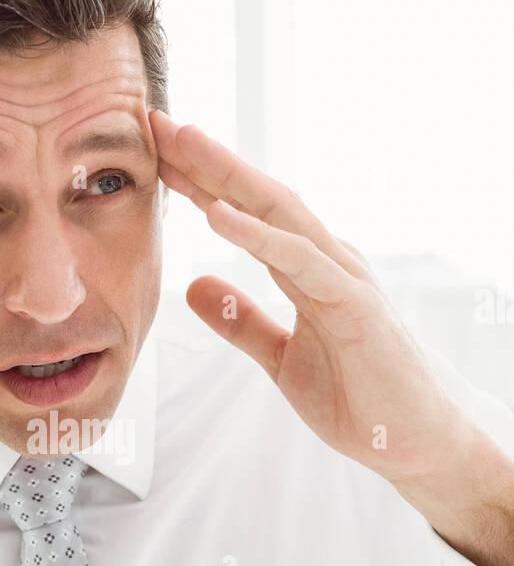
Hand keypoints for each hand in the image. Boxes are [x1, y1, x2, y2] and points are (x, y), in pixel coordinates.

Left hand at [149, 110, 470, 486]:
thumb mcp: (280, 357)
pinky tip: (218, 215)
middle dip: (208, 159)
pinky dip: (258, 236)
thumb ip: (239, 320)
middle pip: (260, 196)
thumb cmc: (357, 396)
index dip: (201, 181)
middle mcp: (327, 260)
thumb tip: (192, 286)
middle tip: (159, 122)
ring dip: (228, 177)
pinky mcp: (353, 305)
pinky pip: (300, 261)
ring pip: (280, 213)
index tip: (156, 154)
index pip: (247, 212)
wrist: (410, 444)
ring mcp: (343, 277)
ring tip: (184, 145)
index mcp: (308, 268)